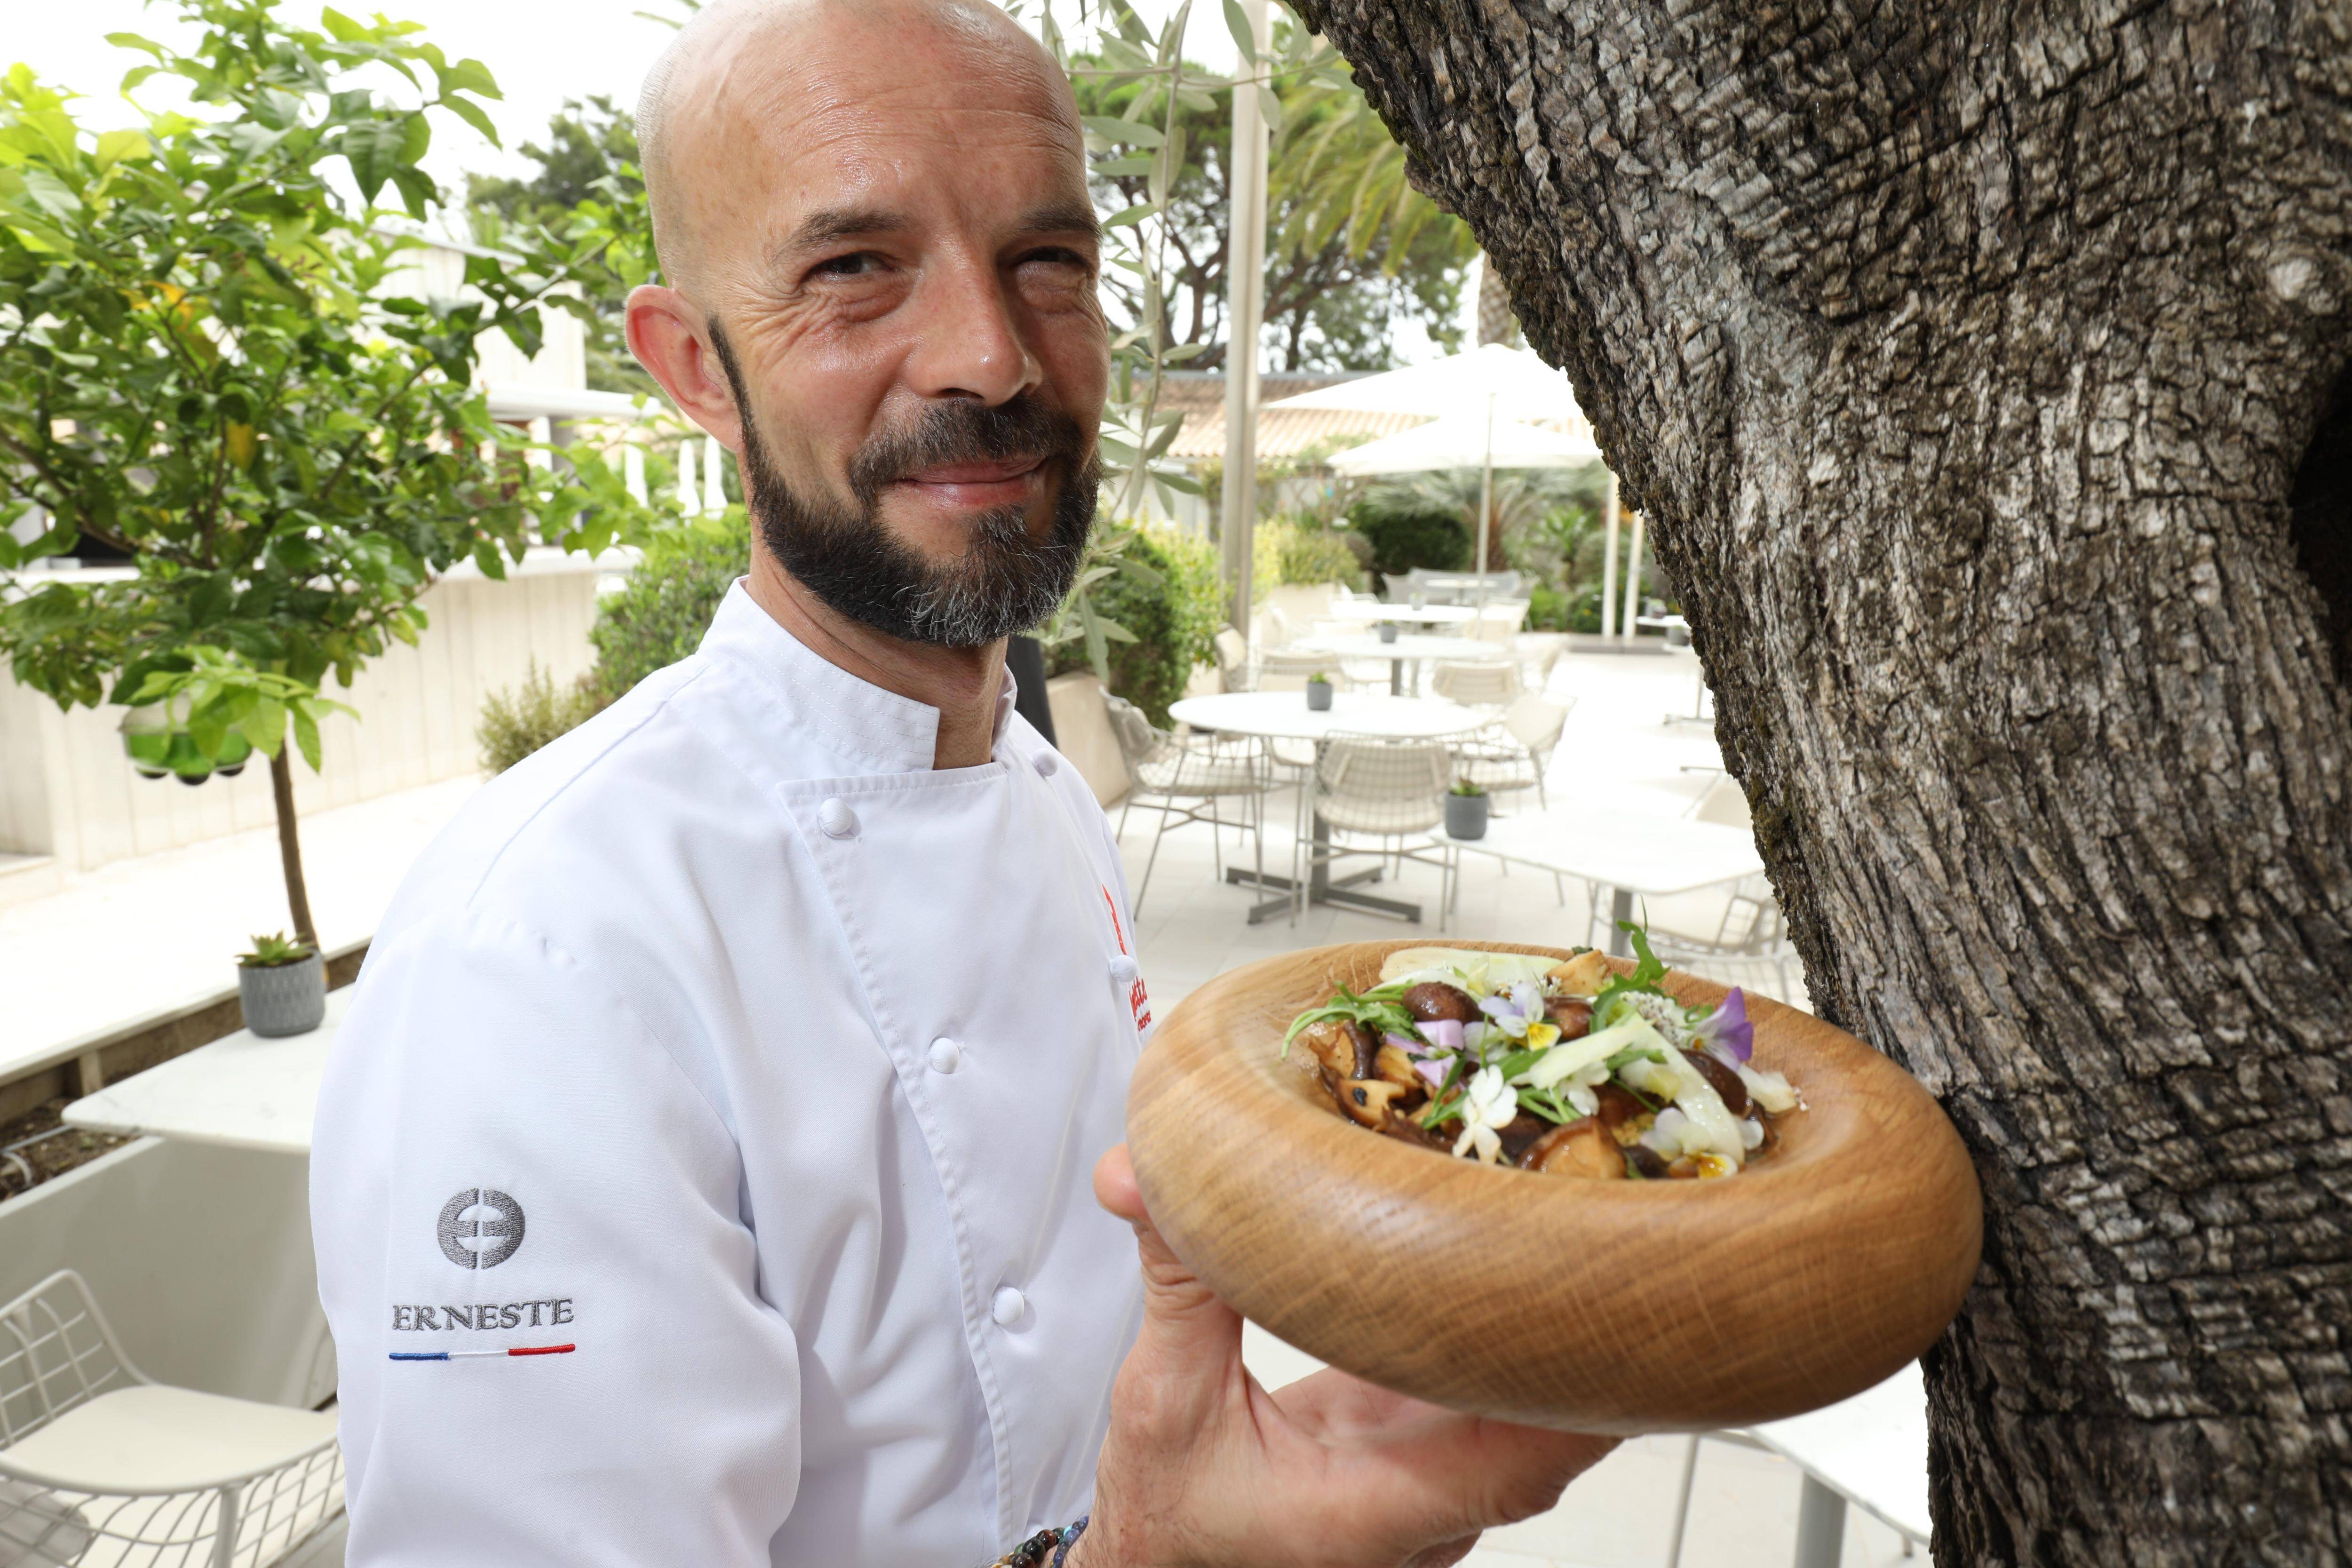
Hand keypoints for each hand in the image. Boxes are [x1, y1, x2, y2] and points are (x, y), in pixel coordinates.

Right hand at [1074, 1146, 1612, 1567]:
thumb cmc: (1169, 1521)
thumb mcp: (1160, 1400)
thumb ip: (1177, 1286)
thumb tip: (1149, 1175)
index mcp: (1372, 1512)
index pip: (1519, 1462)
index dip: (1585, 1393)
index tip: (1621, 1311)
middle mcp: (1427, 1512)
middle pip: (1555, 1430)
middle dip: (1592, 1332)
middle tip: (1618, 1226)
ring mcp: (1438, 1491)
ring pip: (1538, 1417)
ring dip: (1561, 1333)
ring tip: (1584, 1228)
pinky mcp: (1430, 1461)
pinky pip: (1500, 1402)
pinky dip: (1516, 1339)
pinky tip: (1518, 1270)